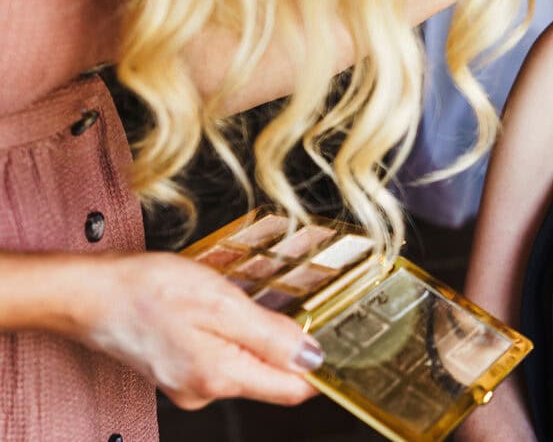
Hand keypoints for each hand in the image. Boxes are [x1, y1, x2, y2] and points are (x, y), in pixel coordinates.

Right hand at [72, 252, 321, 409]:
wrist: (88, 292)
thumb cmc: (147, 291)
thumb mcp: (222, 303)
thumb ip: (272, 336)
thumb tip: (312, 358)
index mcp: (220, 377)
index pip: (291, 390)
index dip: (317, 367)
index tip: (334, 340)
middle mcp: (204, 391)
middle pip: (270, 377)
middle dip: (282, 343)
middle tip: (274, 303)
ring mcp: (189, 385)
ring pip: (246, 364)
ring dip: (252, 335)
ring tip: (231, 302)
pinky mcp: (178, 372)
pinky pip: (221, 357)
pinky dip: (227, 335)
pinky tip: (211, 311)